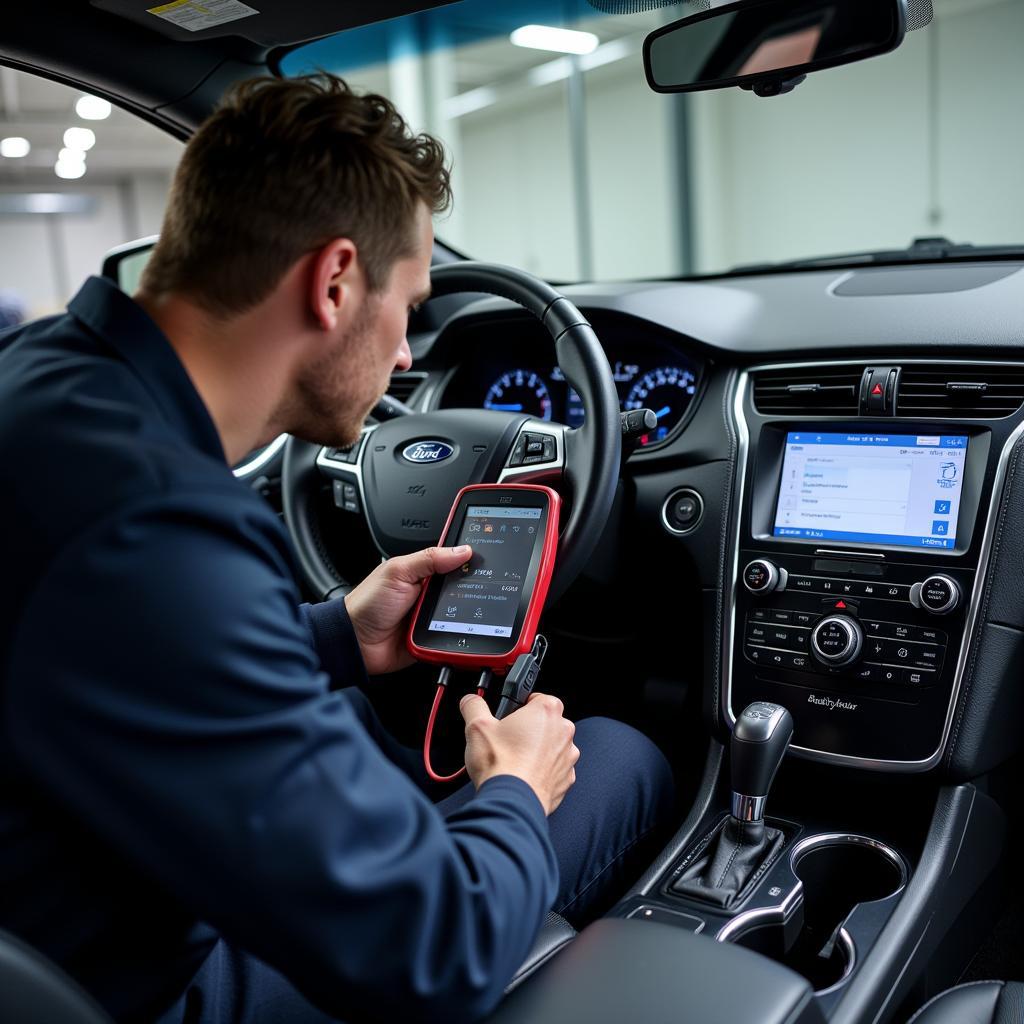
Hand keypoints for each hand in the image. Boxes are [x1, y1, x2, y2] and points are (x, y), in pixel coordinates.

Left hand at [344, 545, 471, 675]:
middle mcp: (431, 593)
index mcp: (423, 573)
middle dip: (471, 590)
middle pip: (464, 589)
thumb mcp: (398, 572)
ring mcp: (434, 616)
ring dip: (464, 615)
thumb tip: (462, 550)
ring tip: (460, 612)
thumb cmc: (368, 603)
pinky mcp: (435, 637)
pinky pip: (455, 636)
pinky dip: (457, 634)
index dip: (469, 560)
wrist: (356, 641)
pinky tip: (457, 631)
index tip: (485, 558)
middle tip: (474, 588)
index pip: (454, 562)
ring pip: (463, 614)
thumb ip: (429, 559)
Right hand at [459, 692, 578, 815]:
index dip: (521, 706)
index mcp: (547, 711)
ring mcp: (567, 757)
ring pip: (552, 746)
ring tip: (513, 759)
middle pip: (546, 722)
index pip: (538, 697)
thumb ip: (474, 706)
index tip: (509, 716)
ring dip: (537, 750)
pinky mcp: (566, 779)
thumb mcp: (477, 726)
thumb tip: (471, 701)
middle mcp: (563, 731)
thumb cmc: (501, 765)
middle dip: (529, 728)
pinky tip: (523, 775)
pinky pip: (554, 769)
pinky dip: (542, 771)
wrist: (512, 801)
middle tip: (508, 739)